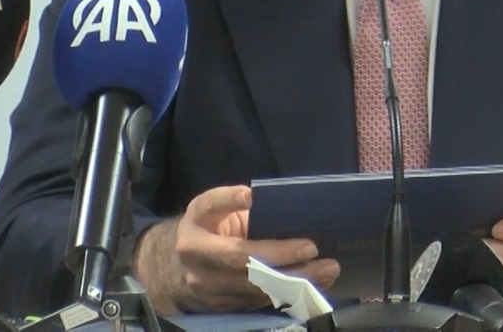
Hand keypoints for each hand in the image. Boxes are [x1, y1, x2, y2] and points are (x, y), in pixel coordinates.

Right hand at [135, 185, 338, 314]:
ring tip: (326, 270)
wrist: (177, 270)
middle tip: (313, 249)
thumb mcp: (217, 211)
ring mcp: (206, 285)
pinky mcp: (220, 306)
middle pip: (240, 258)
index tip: (250, 196)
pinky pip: (258, 301)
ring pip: (253, 286)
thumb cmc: (210, 230)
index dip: (228, 200)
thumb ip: (242, 208)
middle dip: (280, 255)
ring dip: (294, 280)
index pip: (210, 206)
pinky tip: (313, 284)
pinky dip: (289, 293)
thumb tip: (286, 206)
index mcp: (196, 221)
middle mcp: (196, 254)